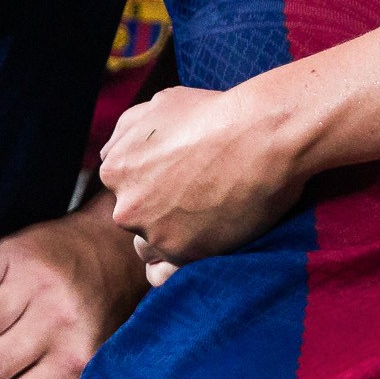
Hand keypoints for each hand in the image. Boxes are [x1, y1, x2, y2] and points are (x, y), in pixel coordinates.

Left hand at [98, 79, 313, 278]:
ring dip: (166, 238)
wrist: (265, 135)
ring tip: (200, 221)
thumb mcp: (159, 103)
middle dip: (155, 210)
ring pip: (147, 248)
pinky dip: (172, 267)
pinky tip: (190, 251)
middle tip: (193, 197)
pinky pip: (164, 275)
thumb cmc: (217, 113)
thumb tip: (114, 151)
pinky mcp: (185, 255)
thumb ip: (127, 129)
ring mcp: (155, 234)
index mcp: (115, 170)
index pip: (122, 186)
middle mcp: (127, 206)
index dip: (150, 182)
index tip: (178, 178)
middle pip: (133, 218)